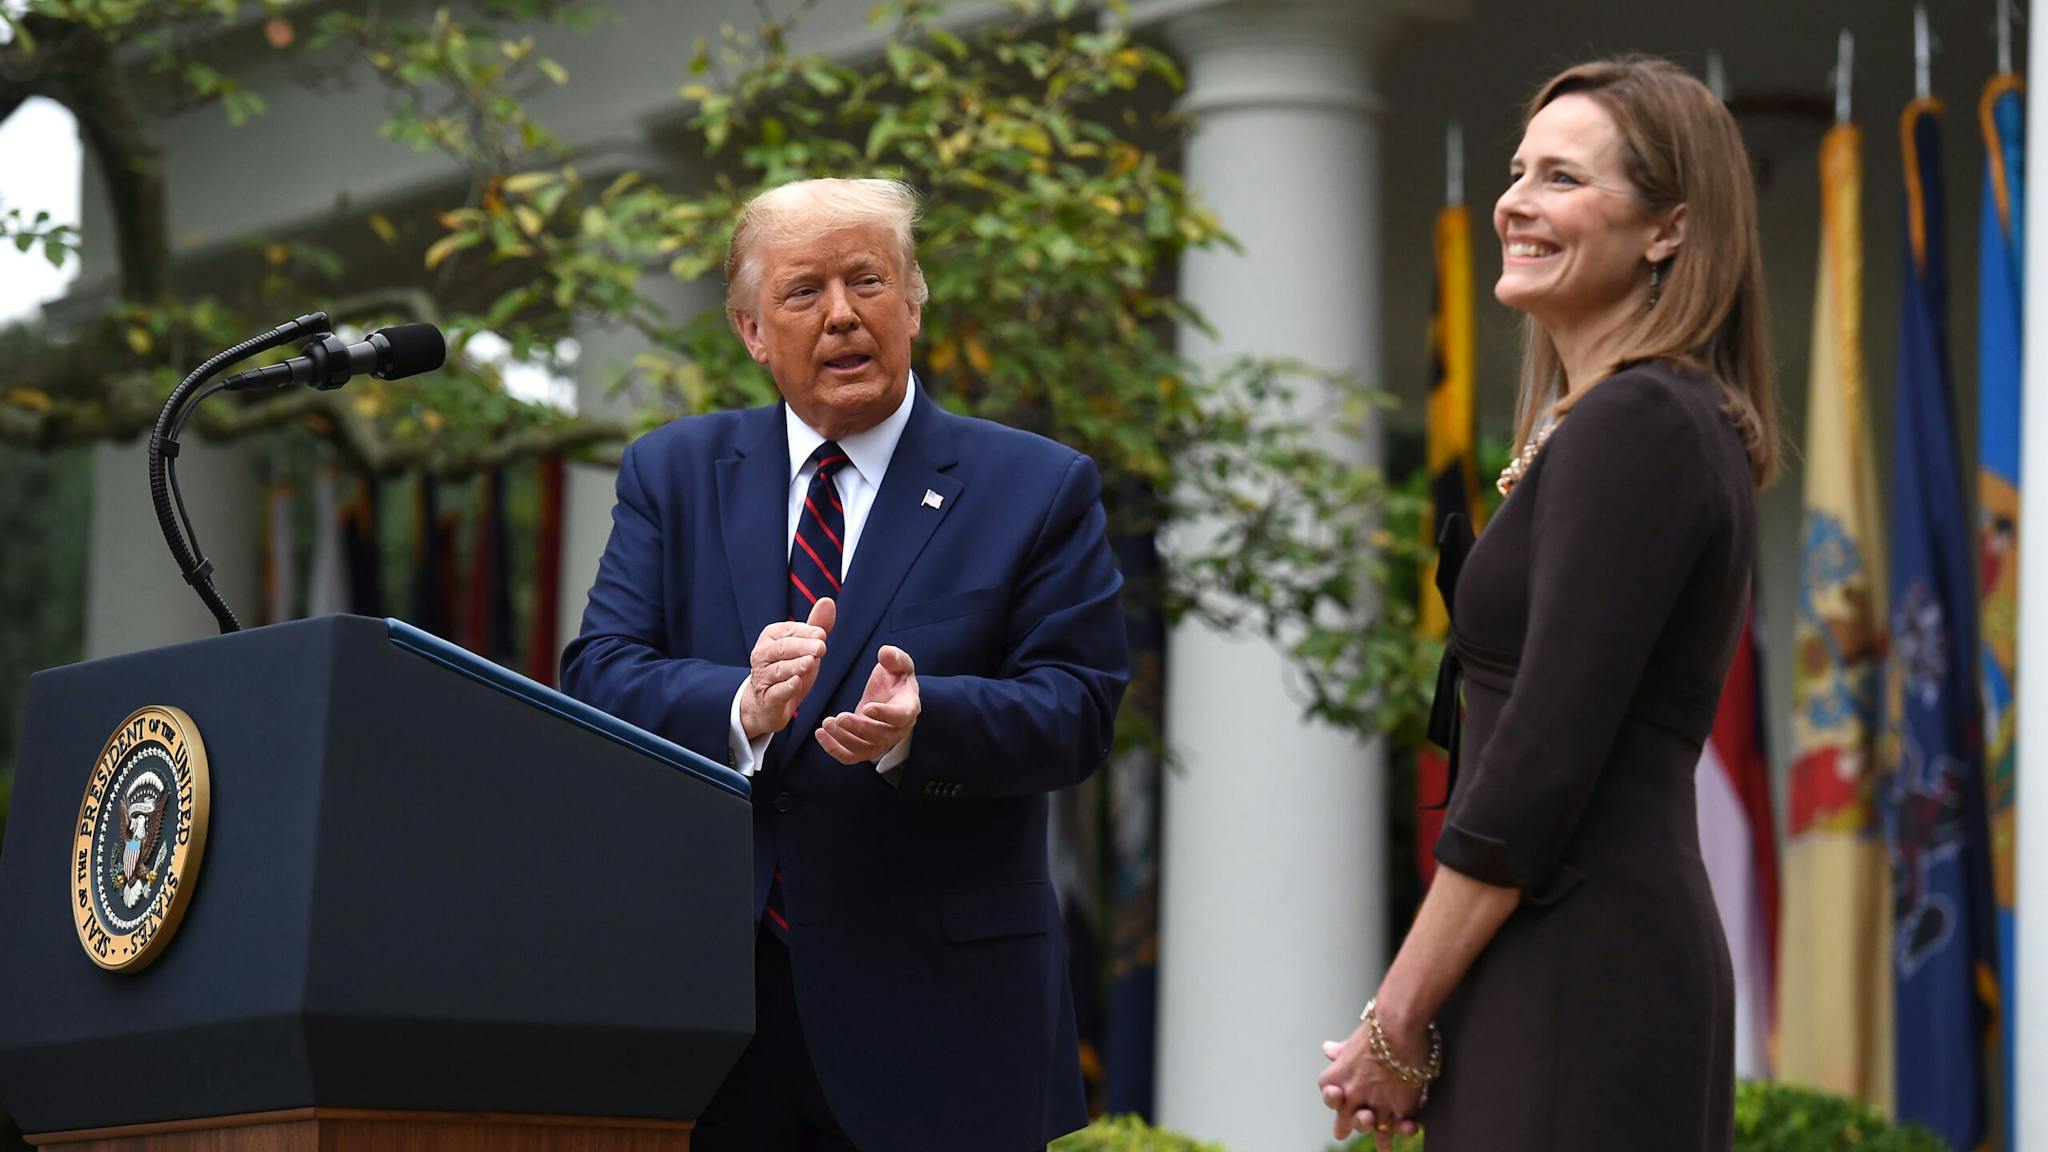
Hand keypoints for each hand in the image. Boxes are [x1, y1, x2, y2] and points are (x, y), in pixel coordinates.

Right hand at [740, 597, 834, 740]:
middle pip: (782, 648)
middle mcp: (762, 655)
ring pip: (778, 670)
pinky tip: (797, 682)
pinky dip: (786, 687)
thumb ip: (815, 626)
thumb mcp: (803, 647)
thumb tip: (828, 601)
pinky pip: (775, 692)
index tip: (822, 634)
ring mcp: (762, 677)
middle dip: (802, 646)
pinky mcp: (766, 699)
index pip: (788, 630)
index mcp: (771, 637)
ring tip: (810, 662)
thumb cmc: (787, 669)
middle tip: (821, 647)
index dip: (805, 632)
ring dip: (795, 666)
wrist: (767, 704)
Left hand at [816, 644, 918, 764]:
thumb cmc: (895, 677)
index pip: (901, 716)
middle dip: (859, 729)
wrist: (890, 694)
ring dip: (844, 740)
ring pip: (864, 750)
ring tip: (826, 723)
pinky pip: (851, 756)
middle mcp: (898, 730)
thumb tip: (885, 652)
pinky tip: (820, 734)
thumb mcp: (899, 663)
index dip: (885, 714)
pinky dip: (834, 749)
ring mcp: (882, 742)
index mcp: (908, 707)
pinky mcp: (866, 748)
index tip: (867, 708)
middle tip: (838, 718)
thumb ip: (894, 658)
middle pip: (881, 737)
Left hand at [1318, 1021, 1425, 1149]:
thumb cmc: (1376, 1029)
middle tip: (1348, 1131)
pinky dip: (1406, 1129)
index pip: (1331, 1097)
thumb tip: (1327, 1050)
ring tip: (1384, 1147)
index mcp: (1336, 1079)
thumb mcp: (1353, 1042)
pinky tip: (1409, 1130)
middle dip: (1349, 1126)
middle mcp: (1351, 1097)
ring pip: (1374, 1129)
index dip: (1335, 1099)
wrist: (1398, 1026)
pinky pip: (1401, 1126)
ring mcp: (1375, 1105)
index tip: (1339, 1099)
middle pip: (1346, 1122)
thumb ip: (1342, 1053)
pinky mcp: (1399, 1108)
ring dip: (1380, 1139)